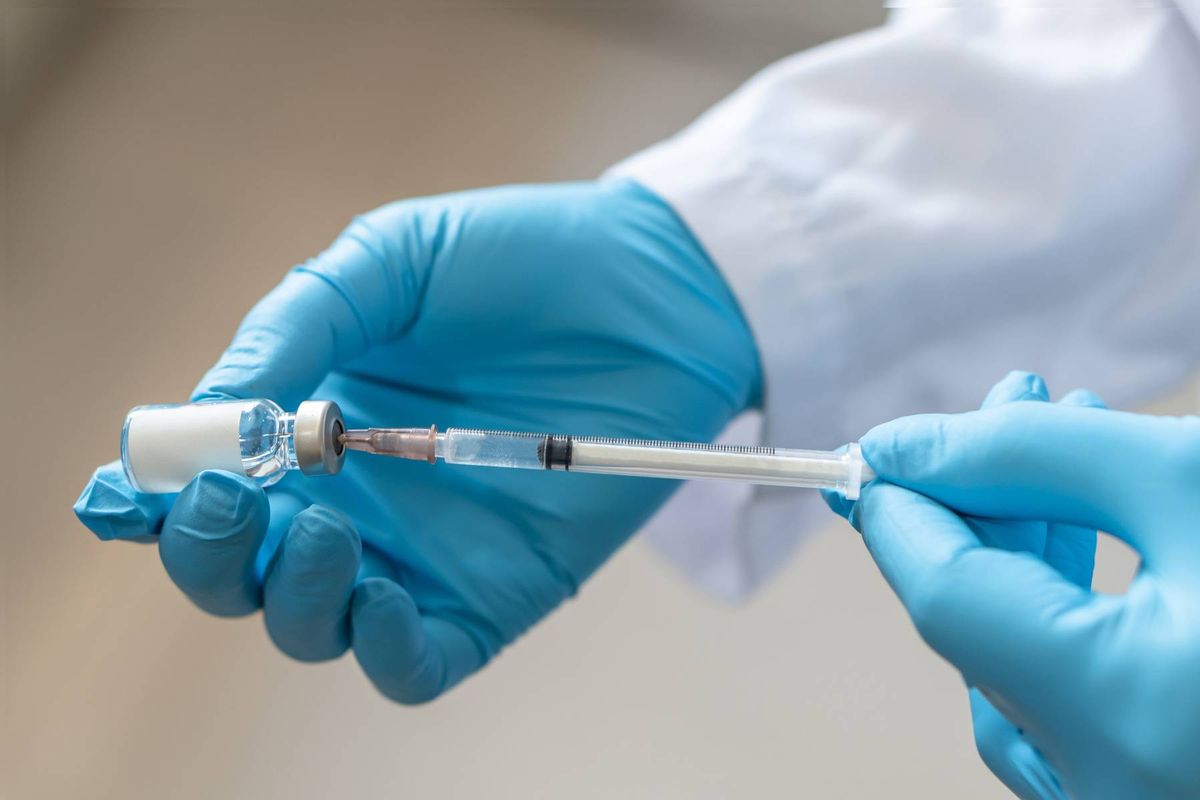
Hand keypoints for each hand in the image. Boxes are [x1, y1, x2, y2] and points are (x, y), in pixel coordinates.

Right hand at [75, 180, 759, 701]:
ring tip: (327, 526)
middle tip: (230, 499)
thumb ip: (300, 325)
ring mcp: (422, 551)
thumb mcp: (395, 261)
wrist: (657, 288)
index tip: (135, 485)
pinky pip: (413, 659)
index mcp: (312, 421)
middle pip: (244, 573)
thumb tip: (211, 408)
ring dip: (292, 595)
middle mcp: (355, 498)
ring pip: (314, 626)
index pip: (209, 483)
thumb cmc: (523, 261)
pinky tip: (379, 594)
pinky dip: (378, 648)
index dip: (156, 496)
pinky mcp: (495, 594)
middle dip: (211, 553)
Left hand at [843, 371, 1199, 798]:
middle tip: (1003, 413)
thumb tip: (907, 450)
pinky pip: (1065, 710)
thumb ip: (1035, 459)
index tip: (883, 445)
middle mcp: (1109, 793)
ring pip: (1015, 674)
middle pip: (974, 634)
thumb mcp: (1188, 484)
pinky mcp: (1142, 796)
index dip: (903, 507)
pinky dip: (1057, 622)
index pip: (945, 599)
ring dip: (1018, 561)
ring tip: (1057, 463)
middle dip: (976, 510)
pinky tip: (1086, 546)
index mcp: (1120, 716)